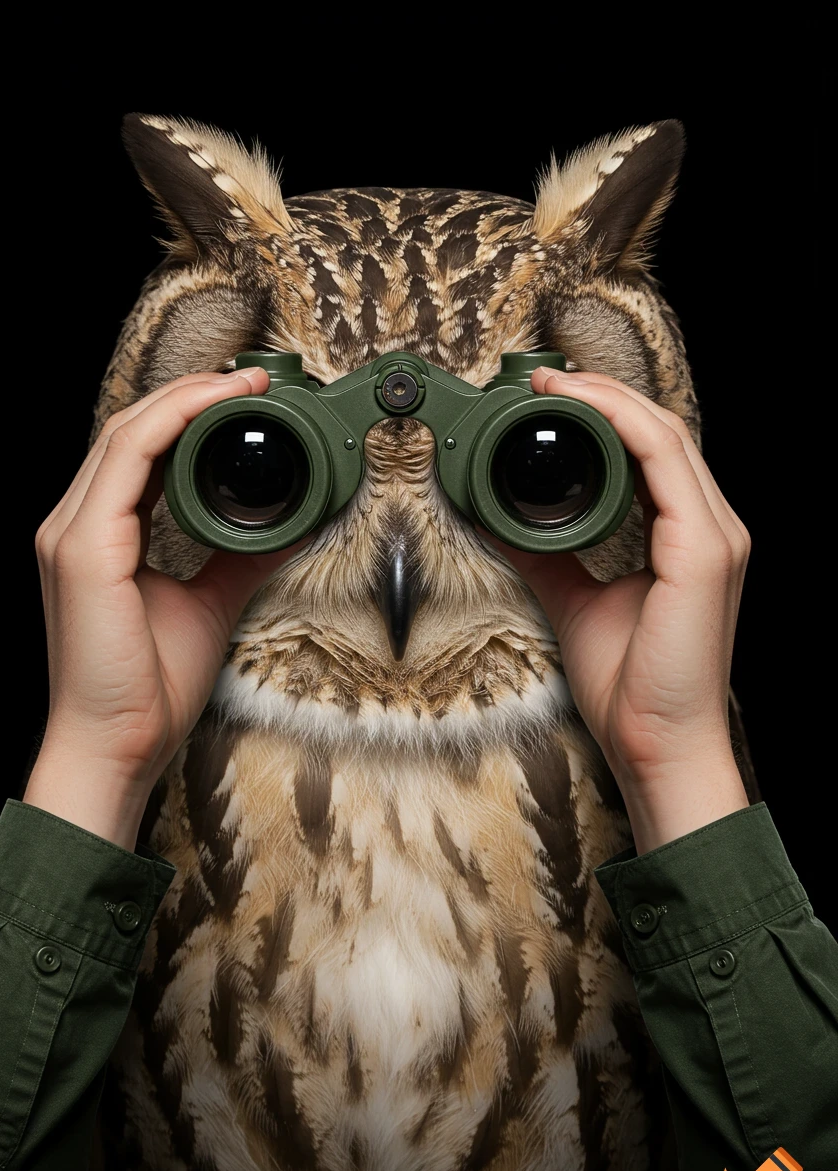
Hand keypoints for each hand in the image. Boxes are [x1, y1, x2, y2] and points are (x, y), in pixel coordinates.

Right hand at [24, 367, 302, 850]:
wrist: (117, 746)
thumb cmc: (147, 688)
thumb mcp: (207, 604)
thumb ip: (239, 559)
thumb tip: (286, 527)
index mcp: (96, 537)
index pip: (139, 452)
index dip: (188, 415)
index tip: (246, 399)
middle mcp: (74, 526)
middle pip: (130, 431)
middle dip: (192, 395)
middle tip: (256, 380)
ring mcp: (72, 534)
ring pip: (126, 434)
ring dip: (187, 400)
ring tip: (244, 386)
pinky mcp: (83, 550)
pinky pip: (128, 462)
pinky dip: (173, 426)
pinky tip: (215, 412)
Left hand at [485, 367, 750, 853]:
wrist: (657, 746)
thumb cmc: (632, 686)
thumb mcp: (577, 602)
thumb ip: (548, 556)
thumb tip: (503, 520)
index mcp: (688, 538)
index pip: (654, 451)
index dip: (605, 412)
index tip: (546, 396)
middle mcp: (711, 528)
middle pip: (662, 431)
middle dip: (601, 394)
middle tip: (539, 378)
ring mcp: (715, 536)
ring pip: (666, 435)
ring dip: (607, 400)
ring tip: (552, 385)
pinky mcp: (705, 551)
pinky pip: (665, 463)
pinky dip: (621, 427)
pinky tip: (580, 411)